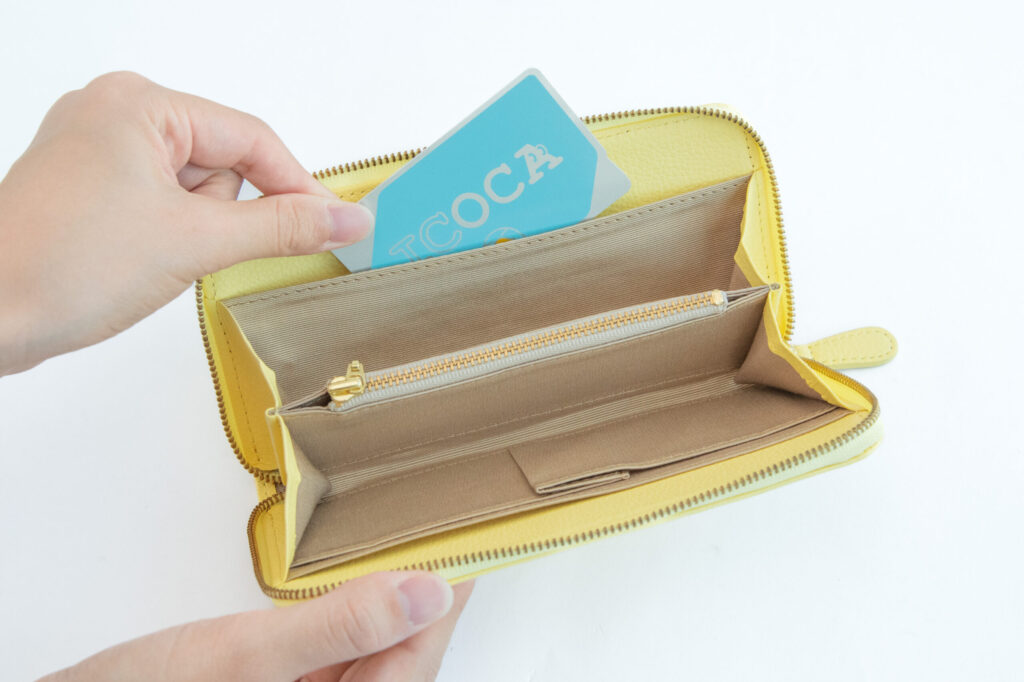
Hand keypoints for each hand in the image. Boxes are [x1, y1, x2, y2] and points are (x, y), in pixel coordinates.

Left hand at [0, 71, 373, 374]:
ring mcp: (97, 150)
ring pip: (194, 189)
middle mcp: (114, 113)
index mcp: (138, 104)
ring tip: (149, 258)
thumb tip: (346, 220)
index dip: (297, 186)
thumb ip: (282, 228)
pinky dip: (169, 235)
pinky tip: (137, 260)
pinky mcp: (89, 187)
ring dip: (194, 231)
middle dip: (223, 216)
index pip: (251, 138)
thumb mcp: (195, 243)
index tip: (334, 226)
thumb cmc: (62, 267)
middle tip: (192, 250)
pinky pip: (161, 204)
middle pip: (222, 163)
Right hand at [42, 572, 473, 680]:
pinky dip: (355, 613)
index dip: (450, 594)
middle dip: (427, 591)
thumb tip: (426, 592)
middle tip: (450, 526)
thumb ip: (339, 626)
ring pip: (376, 648)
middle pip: (404, 652)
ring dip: (394, 599)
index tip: (476, 540)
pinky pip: (343, 650)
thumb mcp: (245, 657)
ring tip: (415, 540)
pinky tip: (359, 577)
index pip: (419, 654)